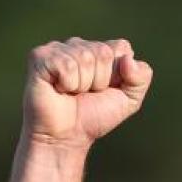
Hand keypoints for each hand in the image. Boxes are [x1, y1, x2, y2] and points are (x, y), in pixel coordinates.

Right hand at [22, 37, 153, 148]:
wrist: (67, 136)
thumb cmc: (94, 116)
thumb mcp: (129, 100)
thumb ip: (141, 78)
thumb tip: (129, 59)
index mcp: (101, 50)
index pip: (122, 48)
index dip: (118, 75)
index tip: (106, 90)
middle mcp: (79, 45)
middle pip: (103, 52)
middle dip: (100, 80)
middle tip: (86, 94)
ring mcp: (58, 48)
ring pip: (85, 58)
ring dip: (82, 84)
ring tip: (72, 93)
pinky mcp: (40, 56)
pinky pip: (65, 65)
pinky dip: (67, 83)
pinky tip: (58, 89)